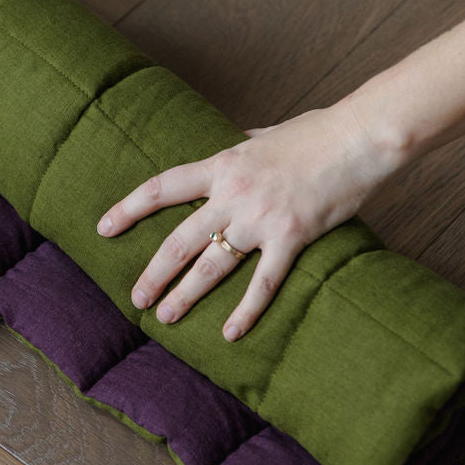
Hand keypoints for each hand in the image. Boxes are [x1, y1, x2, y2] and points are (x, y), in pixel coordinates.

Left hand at [97, 102, 398, 338]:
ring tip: (165, 317)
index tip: (104, 228)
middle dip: (153, 272)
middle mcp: (234, 193)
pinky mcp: (292, 237)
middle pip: (179, 239)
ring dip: (185, 294)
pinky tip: (230, 333)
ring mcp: (261, 218)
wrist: (360, 136)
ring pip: (212, 265)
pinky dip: (245, 311)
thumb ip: (244, 144)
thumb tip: (235, 142)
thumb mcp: (267, 134)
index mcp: (223, 164)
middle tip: (136, 298)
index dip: (129, 209)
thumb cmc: (318, 131)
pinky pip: (263, 283)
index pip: (162, 187)